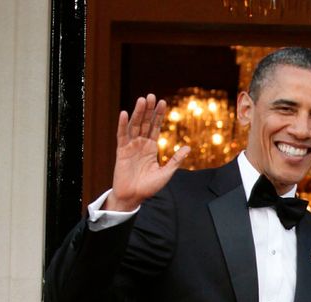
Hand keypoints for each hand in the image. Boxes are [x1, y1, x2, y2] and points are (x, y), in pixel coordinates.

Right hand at [107, 94, 189, 211]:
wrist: (134, 197)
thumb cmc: (149, 187)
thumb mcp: (166, 173)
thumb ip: (175, 160)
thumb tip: (189, 147)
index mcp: (151, 148)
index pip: (156, 127)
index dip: (159, 115)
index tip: (163, 102)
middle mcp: (141, 144)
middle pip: (145, 123)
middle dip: (149, 110)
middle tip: (152, 96)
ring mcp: (130, 146)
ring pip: (134, 126)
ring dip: (138, 113)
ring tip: (142, 100)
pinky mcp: (121, 151)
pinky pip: (121, 135)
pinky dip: (122, 125)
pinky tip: (124, 114)